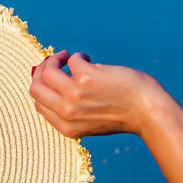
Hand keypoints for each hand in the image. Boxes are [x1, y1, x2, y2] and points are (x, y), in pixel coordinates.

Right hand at [29, 49, 168, 138]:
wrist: (147, 112)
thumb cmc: (121, 114)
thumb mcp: (88, 120)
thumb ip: (69, 107)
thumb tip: (45, 74)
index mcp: (66, 127)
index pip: (39, 103)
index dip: (42, 86)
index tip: (52, 77)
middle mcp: (67, 113)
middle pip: (35, 88)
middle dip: (42, 70)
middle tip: (54, 62)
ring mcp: (75, 95)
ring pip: (47, 71)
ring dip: (55, 58)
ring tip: (68, 56)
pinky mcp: (87, 77)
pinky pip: (73, 59)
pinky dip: (79, 56)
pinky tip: (91, 60)